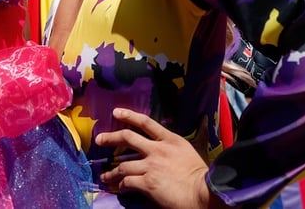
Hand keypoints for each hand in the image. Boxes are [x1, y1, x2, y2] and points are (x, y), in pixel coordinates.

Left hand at [94, 108, 214, 208]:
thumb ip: (193, 137)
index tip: (116, 112)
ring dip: (112, 172)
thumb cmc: (201, 173)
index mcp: (170, 140)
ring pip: (123, 165)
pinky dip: (122, 185)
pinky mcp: (147, 182)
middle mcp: (157, 150)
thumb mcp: (196, 149)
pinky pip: (128, 182)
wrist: (204, 192)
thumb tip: (205, 119)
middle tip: (99, 140)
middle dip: (110, 138)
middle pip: (127, 138)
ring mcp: (151, 165)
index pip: (146, 122)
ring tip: (105, 176)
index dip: (130, 115)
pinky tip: (121, 188)